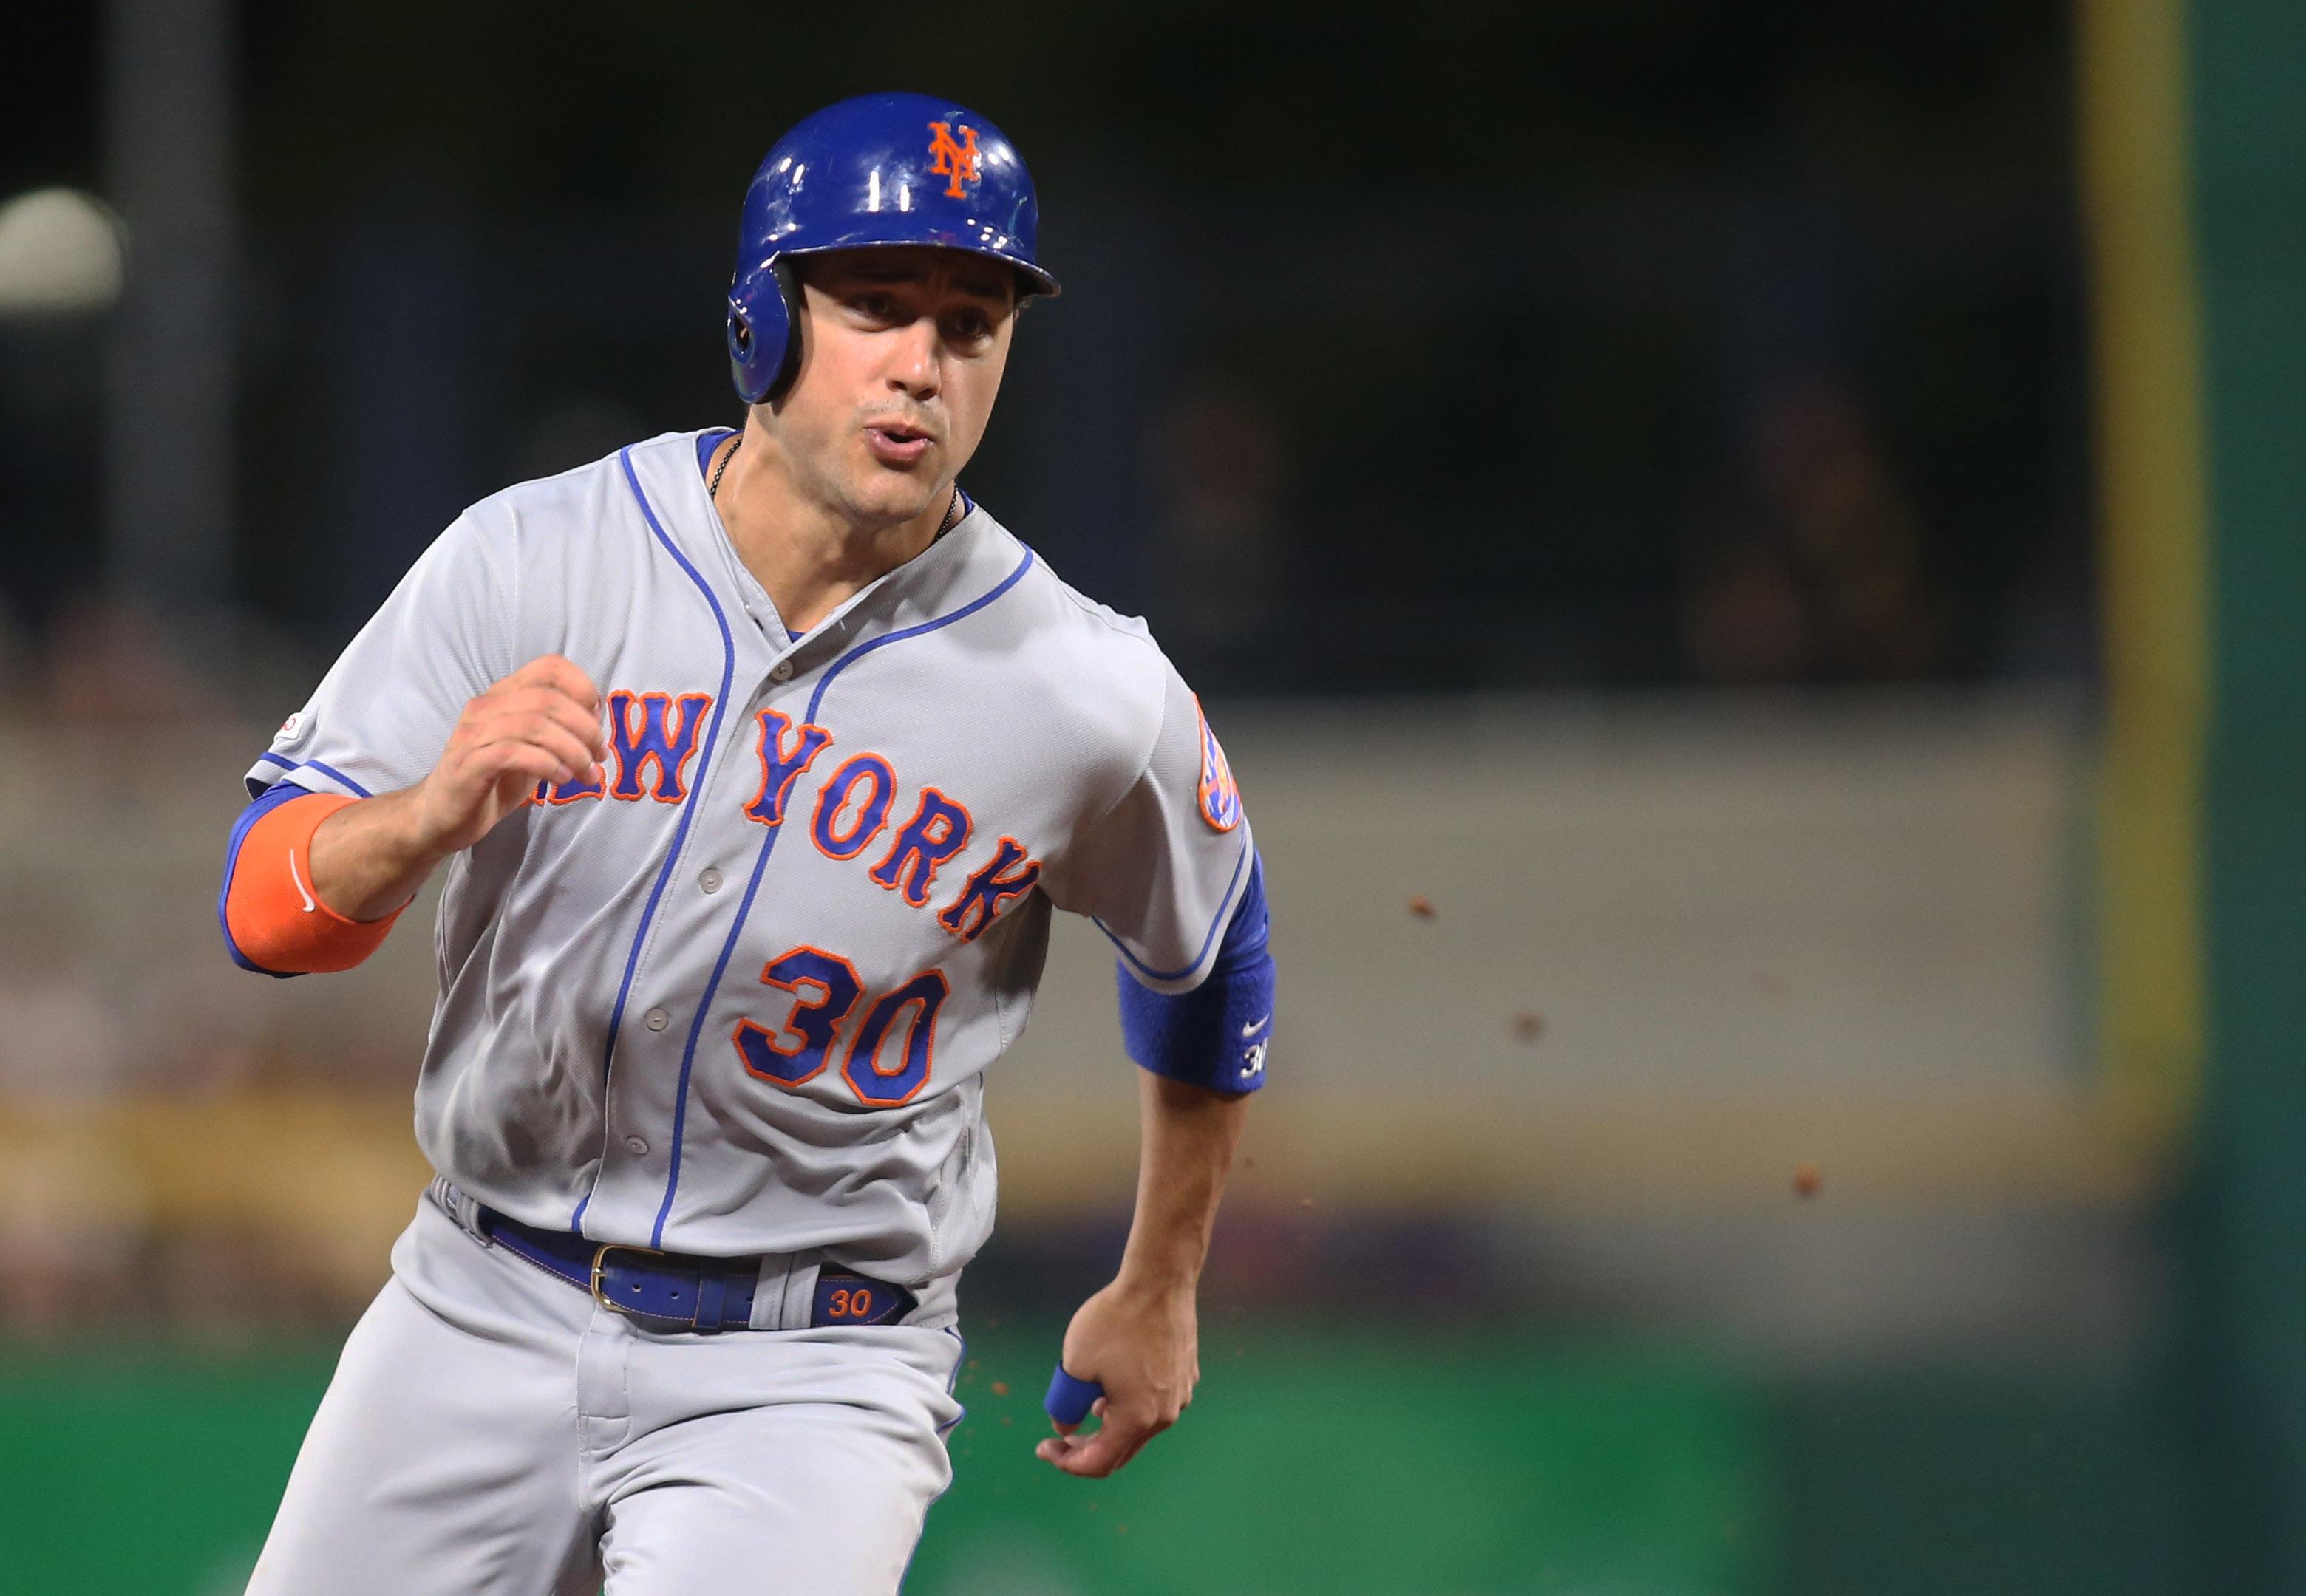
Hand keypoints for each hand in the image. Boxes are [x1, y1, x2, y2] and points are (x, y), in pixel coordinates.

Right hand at [408, 655, 608, 857]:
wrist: (441, 815)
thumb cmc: (492, 780)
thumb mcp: (533, 748)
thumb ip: (558, 729)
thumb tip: (597, 717)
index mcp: (504, 695)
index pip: (550, 667)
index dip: (583, 687)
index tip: (599, 720)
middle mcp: (486, 706)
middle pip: (548, 698)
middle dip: (585, 728)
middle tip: (600, 757)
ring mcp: (473, 734)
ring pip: (534, 724)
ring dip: (572, 750)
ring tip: (586, 773)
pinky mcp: (467, 764)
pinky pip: (514, 753)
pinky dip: (547, 764)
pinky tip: (561, 779)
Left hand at [1034, 1278, 1198, 1477]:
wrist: (1159, 1280)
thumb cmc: (1115, 1320)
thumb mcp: (1075, 1364)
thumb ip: (1065, 1405)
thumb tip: (1066, 1426)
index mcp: (1137, 1418)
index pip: (1099, 1463)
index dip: (1066, 1463)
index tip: (1044, 1447)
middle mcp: (1164, 1414)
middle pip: (1120, 1451)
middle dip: (1086, 1449)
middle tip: (1059, 1437)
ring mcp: (1180, 1396)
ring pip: (1138, 1428)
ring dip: (1108, 1426)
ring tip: (1088, 1401)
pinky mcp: (1185, 1377)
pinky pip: (1153, 1405)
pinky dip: (1129, 1406)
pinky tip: (1114, 1380)